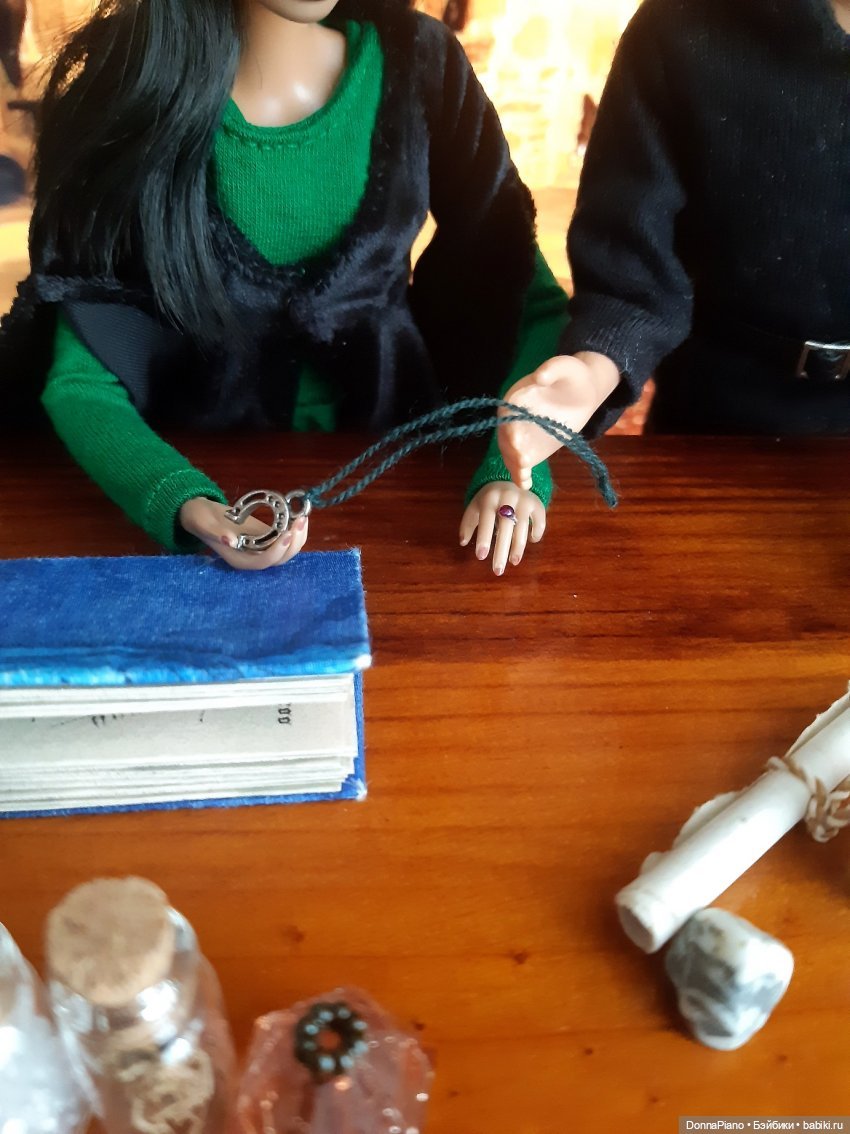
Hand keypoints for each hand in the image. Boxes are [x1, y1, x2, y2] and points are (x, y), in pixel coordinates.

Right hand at [179, 497, 308, 570]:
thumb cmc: (199, 519)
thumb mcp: (203, 523)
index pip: (263, 562)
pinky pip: (286, 540)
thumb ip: (215, 533)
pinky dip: (295, 530)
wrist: (201, 513)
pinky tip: (298, 516)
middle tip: (300, 520)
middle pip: (280, 559)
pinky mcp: (268, 538)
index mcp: (239, 559)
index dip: (276, 551)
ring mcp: (262, 549)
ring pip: (287, 551)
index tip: (286, 533)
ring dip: (298, 537)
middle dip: (293, 543)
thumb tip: (230, 540)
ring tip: (302, 517)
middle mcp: (253, 558)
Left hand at [459, 482, 545, 575]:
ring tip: (513, 562)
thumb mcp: (475, 507)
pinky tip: (531, 541)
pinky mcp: (537, 503)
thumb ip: (468, 523)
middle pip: (505, 527)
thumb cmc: (489, 499)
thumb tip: (463, 543)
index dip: (483, 539)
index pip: (486, 520)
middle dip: (501, 550)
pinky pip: (539, 521)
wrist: (510, 478)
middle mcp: (508, 497)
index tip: (480, 557)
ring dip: (518, 547)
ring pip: (522, 526)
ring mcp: (524, 500)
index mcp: (490, 498)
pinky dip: (536, 532)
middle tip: (498, 571)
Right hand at [498, 351, 619, 489]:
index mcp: (517, 396)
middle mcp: (513, 418)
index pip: (509, 411)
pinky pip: (521, 463)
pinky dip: (521, 475)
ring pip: (512, 452)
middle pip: (507, 435)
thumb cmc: (572, 376)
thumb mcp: (566, 366)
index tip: (515, 437)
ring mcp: (520, 435)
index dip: (510, 425)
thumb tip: (540, 376)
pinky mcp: (530, 449)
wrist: (580, 392)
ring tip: (523, 476)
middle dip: (512, 449)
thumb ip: (552, 368)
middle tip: (522, 460)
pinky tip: (525, 485)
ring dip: (515, 464)